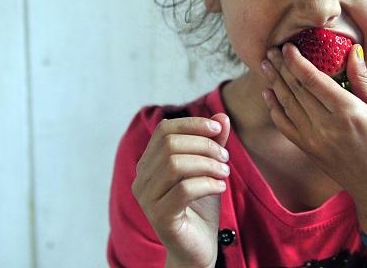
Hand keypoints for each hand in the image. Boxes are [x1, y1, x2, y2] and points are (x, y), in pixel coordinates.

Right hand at [131, 113, 230, 267]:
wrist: (197, 249)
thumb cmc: (200, 208)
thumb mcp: (208, 170)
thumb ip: (212, 144)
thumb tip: (221, 117)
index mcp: (148, 164)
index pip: (163, 130)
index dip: (192, 124)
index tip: (218, 130)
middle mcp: (141, 179)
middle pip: (169, 144)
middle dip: (204, 145)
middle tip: (225, 157)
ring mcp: (147, 199)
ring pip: (175, 164)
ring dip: (207, 164)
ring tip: (224, 172)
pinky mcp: (160, 217)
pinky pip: (184, 189)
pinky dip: (207, 183)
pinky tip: (221, 188)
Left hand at [260, 44, 366, 233]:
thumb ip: (363, 80)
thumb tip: (353, 50)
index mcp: (346, 111)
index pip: (311, 79)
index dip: (296, 60)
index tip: (288, 45)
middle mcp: (325, 124)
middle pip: (295, 88)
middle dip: (281, 66)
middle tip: (271, 48)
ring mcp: (313, 138)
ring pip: (287, 104)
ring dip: (274, 82)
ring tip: (265, 64)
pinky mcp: (307, 149)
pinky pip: (284, 125)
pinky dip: (274, 108)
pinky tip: (268, 93)